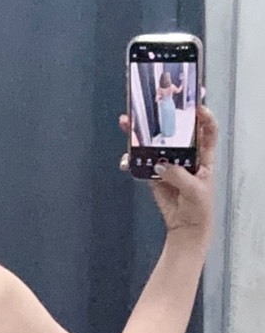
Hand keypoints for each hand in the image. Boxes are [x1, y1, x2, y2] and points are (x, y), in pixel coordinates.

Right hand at [119, 105, 216, 241]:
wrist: (185, 228)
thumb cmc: (199, 208)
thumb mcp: (194, 191)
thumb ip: (178, 176)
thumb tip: (160, 164)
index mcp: (203, 156)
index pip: (208, 130)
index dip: (204, 117)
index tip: (196, 107)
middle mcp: (186, 155)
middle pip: (175, 130)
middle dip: (163, 116)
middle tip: (151, 105)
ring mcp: (169, 163)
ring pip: (155, 143)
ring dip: (140, 134)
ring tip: (127, 124)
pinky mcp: (155, 174)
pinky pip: (142, 163)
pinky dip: (132, 160)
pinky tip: (125, 160)